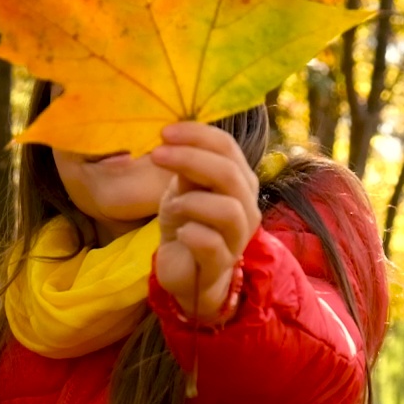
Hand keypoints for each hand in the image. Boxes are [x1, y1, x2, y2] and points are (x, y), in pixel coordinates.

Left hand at [151, 122, 260, 322]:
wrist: (185, 270)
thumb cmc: (187, 223)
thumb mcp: (183, 189)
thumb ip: (186, 167)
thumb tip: (174, 137)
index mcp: (239, 180)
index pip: (227, 147)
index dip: (197, 135)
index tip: (165, 133)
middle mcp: (246, 205)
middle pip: (229, 173)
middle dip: (190, 159)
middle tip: (157, 154)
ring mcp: (237, 236)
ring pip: (228, 209)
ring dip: (192, 201)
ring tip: (172, 205)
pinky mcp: (221, 262)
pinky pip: (210, 242)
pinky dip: (190, 233)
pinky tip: (179, 234)